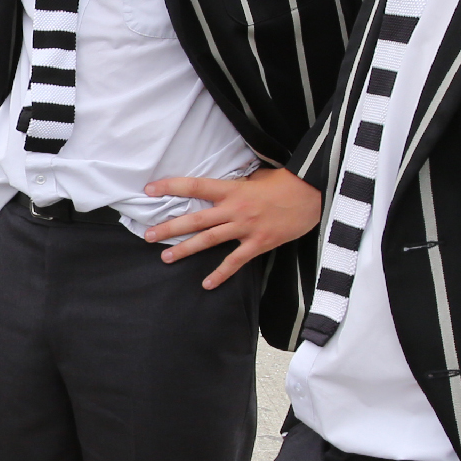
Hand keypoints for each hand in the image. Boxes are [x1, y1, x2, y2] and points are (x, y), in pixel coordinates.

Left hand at [142, 168, 325, 286]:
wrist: (312, 194)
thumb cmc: (285, 183)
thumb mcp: (257, 177)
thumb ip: (237, 184)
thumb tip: (222, 188)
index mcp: (232, 189)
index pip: (194, 186)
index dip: (171, 187)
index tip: (149, 190)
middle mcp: (234, 209)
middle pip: (195, 219)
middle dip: (169, 228)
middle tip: (147, 235)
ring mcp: (246, 227)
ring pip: (209, 240)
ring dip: (185, 250)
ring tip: (166, 257)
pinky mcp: (259, 243)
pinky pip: (235, 261)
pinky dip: (220, 274)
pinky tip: (206, 284)